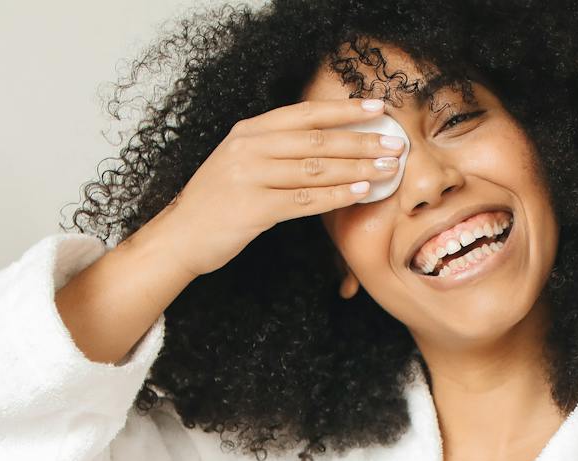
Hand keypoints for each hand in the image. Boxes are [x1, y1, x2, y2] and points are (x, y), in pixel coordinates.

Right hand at [141, 95, 403, 278]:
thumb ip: (275, 149)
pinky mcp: (253, 209)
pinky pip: (306, 201)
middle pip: (317, 140)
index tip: (378, 108)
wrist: (180, 236)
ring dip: (357, 168)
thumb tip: (325, 141)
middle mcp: (249, 148)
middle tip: (396, 145)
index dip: (345, 110)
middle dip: (361, 140)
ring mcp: (250, 177)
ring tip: (388, 169)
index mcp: (249, 131)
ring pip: (316, 169)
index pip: (306, 113)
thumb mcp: (240, 162)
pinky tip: (362, 192)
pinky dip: (337, 196)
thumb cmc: (217, 202)